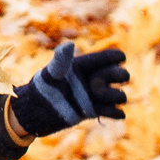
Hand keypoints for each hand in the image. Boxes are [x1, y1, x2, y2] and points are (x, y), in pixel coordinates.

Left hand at [11, 42, 129, 137]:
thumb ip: (61, 61)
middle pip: (116, 74)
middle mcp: (92, 79)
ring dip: (114, 95)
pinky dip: (115, 113)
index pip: (103, 58)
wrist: (38, 112)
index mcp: (83, 65)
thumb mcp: (51, 74)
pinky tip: (118, 114)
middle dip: (117, 75)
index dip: (113, 56)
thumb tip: (69, 44)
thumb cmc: (42, 87)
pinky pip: (111, 111)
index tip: (122, 57)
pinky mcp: (93, 110)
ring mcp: (94, 95)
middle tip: (106, 80)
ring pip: (116, 94)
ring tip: (98, 97)